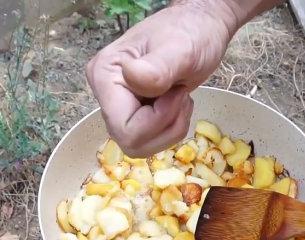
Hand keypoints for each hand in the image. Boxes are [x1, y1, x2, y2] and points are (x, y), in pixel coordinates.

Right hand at [85, 0, 282, 157]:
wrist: (200, 28)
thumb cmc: (191, 32)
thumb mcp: (180, 47)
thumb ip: (157, 67)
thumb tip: (133, 78)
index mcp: (104, 76)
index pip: (124, 128)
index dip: (157, 121)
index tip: (176, 93)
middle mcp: (104, 93)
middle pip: (131, 141)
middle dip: (165, 127)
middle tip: (180, 96)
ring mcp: (118, 105)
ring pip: (140, 146)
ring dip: (170, 128)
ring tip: (180, 98)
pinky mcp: (133, 113)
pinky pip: (150, 140)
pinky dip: (171, 127)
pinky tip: (176, 102)